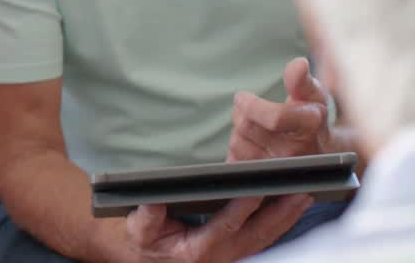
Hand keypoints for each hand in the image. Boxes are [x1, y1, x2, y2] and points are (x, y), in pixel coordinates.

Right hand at [125, 194, 312, 261]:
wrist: (152, 262)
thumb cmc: (146, 244)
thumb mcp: (139, 230)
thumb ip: (147, 217)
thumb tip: (154, 201)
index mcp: (198, 250)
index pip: (226, 225)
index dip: (243, 207)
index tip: (258, 189)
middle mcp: (221, 257)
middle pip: (257, 234)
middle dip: (280, 214)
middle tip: (301, 192)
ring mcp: (232, 258)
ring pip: (265, 239)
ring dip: (286, 219)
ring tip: (304, 197)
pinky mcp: (237, 255)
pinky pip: (263, 241)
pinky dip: (280, 226)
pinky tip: (291, 211)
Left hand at [227, 57, 331, 161]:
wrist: (322, 155)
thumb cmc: (312, 119)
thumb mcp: (312, 95)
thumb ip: (301, 80)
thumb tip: (298, 64)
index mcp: (309, 126)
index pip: (273, 117)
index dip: (251, 104)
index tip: (242, 97)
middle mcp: (296, 151)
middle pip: (247, 127)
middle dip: (241, 113)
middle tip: (246, 109)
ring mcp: (280, 170)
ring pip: (237, 143)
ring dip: (238, 131)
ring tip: (252, 127)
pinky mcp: (265, 182)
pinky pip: (234, 162)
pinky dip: (236, 150)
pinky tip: (250, 145)